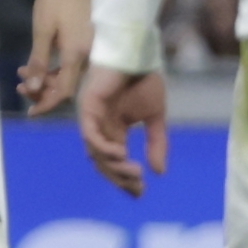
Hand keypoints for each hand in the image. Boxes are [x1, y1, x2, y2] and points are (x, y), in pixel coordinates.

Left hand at [15, 0, 91, 112]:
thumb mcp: (43, 29)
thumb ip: (38, 60)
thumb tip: (33, 89)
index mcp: (77, 54)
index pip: (63, 92)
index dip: (46, 105)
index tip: (30, 113)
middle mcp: (89, 56)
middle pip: (67, 86)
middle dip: (43, 93)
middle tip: (20, 88)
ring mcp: (91, 50)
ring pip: (69, 76)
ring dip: (46, 80)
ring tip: (23, 75)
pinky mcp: (89, 42)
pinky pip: (72, 64)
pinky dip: (55, 68)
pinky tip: (36, 64)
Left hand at [78, 65, 166, 195]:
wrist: (139, 54)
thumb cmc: (144, 80)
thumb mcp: (155, 118)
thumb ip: (156, 143)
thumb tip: (159, 173)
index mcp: (114, 130)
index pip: (115, 162)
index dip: (125, 179)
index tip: (140, 193)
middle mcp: (100, 127)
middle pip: (103, 162)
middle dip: (119, 178)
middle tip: (137, 187)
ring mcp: (92, 117)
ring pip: (95, 151)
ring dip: (113, 166)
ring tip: (133, 172)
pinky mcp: (88, 106)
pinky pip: (90, 133)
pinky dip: (103, 147)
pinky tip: (121, 154)